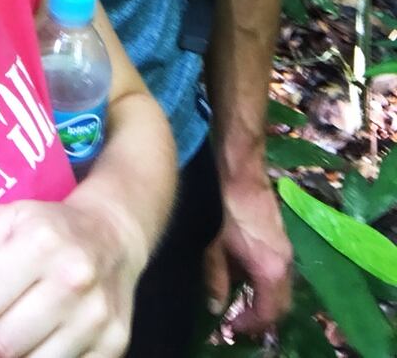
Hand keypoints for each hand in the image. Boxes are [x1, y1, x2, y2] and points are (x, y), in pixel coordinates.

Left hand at [0, 193, 145, 356]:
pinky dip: (49, 357)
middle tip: (6, 313)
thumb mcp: (7, 219)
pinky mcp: (114, 345)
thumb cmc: (48, 230)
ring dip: (22, 349)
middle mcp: (74, 278)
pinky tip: (53, 334)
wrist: (110, 236)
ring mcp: (97, 316)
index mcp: (42, 241)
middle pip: (3, 344)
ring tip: (29, 323)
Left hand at [204, 170, 291, 335]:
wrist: (240, 169)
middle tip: (239, 319)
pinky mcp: (280, 234)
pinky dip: (263, 277)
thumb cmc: (225, 207)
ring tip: (238, 296)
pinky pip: (277, 267)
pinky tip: (240, 269)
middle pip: (281, 302)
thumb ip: (216, 279)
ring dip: (263, 295)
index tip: (233, 327)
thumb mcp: (213, 246)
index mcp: (271, 270)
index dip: (251, 324)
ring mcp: (285, 247)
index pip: (269, 312)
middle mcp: (285, 262)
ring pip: (280, 284)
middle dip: (262, 315)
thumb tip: (216, 307)